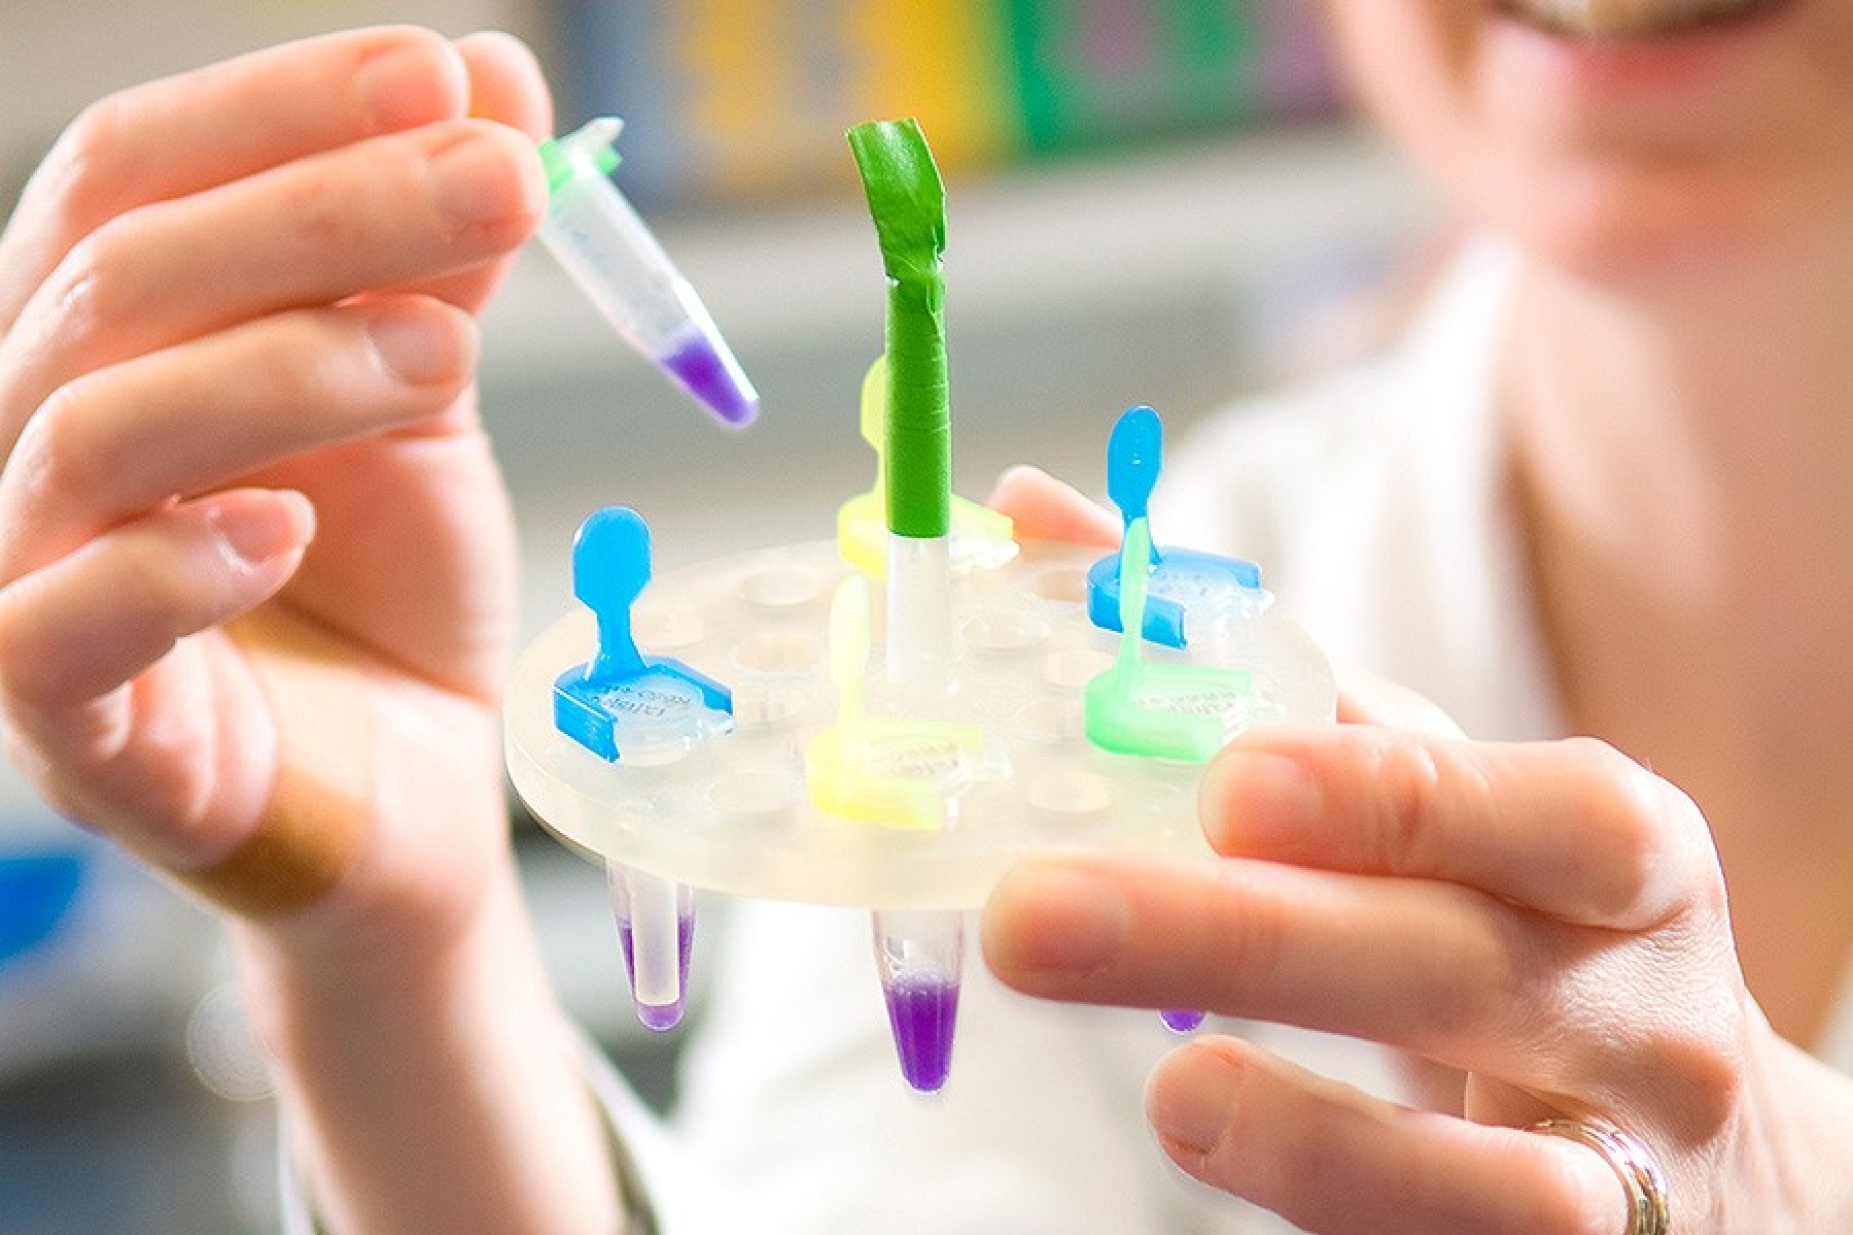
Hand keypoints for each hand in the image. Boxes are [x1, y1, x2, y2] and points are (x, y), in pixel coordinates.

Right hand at [0, 26, 548, 952]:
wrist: (420, 794)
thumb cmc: (393, 592)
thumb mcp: (425, 400)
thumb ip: (439, 258)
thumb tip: (496, 78)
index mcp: (112, 341)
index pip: (134, 177)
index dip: (276, 108)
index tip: (440, 75)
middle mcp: (39, 442)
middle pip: (123, 278)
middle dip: (323, 212)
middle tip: (500, 185)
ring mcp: (36, 589)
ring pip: (93, 431)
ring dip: (283, 367)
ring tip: (444, 348)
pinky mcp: (82, 739)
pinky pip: (59, 636)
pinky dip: (173, 570)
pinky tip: (289, 526)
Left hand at [980, 472, 1835, 1230]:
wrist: (1704, 1146)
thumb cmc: (1514, 922)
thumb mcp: (1424, 792)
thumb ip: (1255, 671)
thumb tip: (1042, 521)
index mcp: (1616, 853)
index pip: (1536, 812)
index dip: (1387, 799)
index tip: (1229, 784)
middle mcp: (1639, 1009)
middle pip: (1451, 969)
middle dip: (1238, 941)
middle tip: (1036, 914)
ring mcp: (1619, 1165)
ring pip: (1486, 1170)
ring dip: (1307, 1133)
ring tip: (1165, 1086)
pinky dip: (1337, 1209)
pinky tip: (1211, 1136)